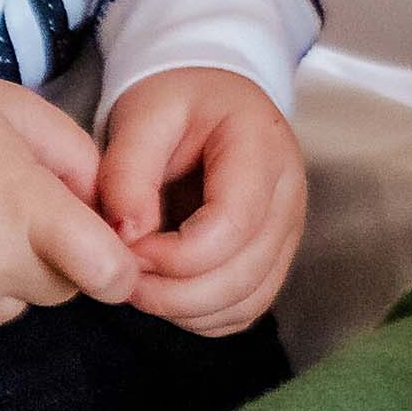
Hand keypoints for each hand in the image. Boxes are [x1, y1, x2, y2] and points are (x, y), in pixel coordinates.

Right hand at [0, 51, 139, 349]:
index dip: (118, 264)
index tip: (103, 248)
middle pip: (63, 290)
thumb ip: (79, 158)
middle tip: (5, 204)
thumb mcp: (13, 108)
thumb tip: (110, 212)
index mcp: (22, 204)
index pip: (110, 274)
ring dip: (4, 274)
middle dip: (53, 255)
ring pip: (14, 306)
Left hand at [97, 67, 306, 336]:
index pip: (233, 224)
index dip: (177, 254)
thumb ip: (128, 170)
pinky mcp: (272, 257)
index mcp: (261, 147)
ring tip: (138, 283)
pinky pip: (245, 308)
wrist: (207, 95)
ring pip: (247, 301)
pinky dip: (203, 315)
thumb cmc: (175, 99)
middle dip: (176, 292)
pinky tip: (165, 292)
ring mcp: (286, 232)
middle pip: (244, 274)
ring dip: (187, 309)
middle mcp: (287, 197)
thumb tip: (126, 236)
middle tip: (123, 275)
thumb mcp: (143, 113)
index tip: (128, 246)